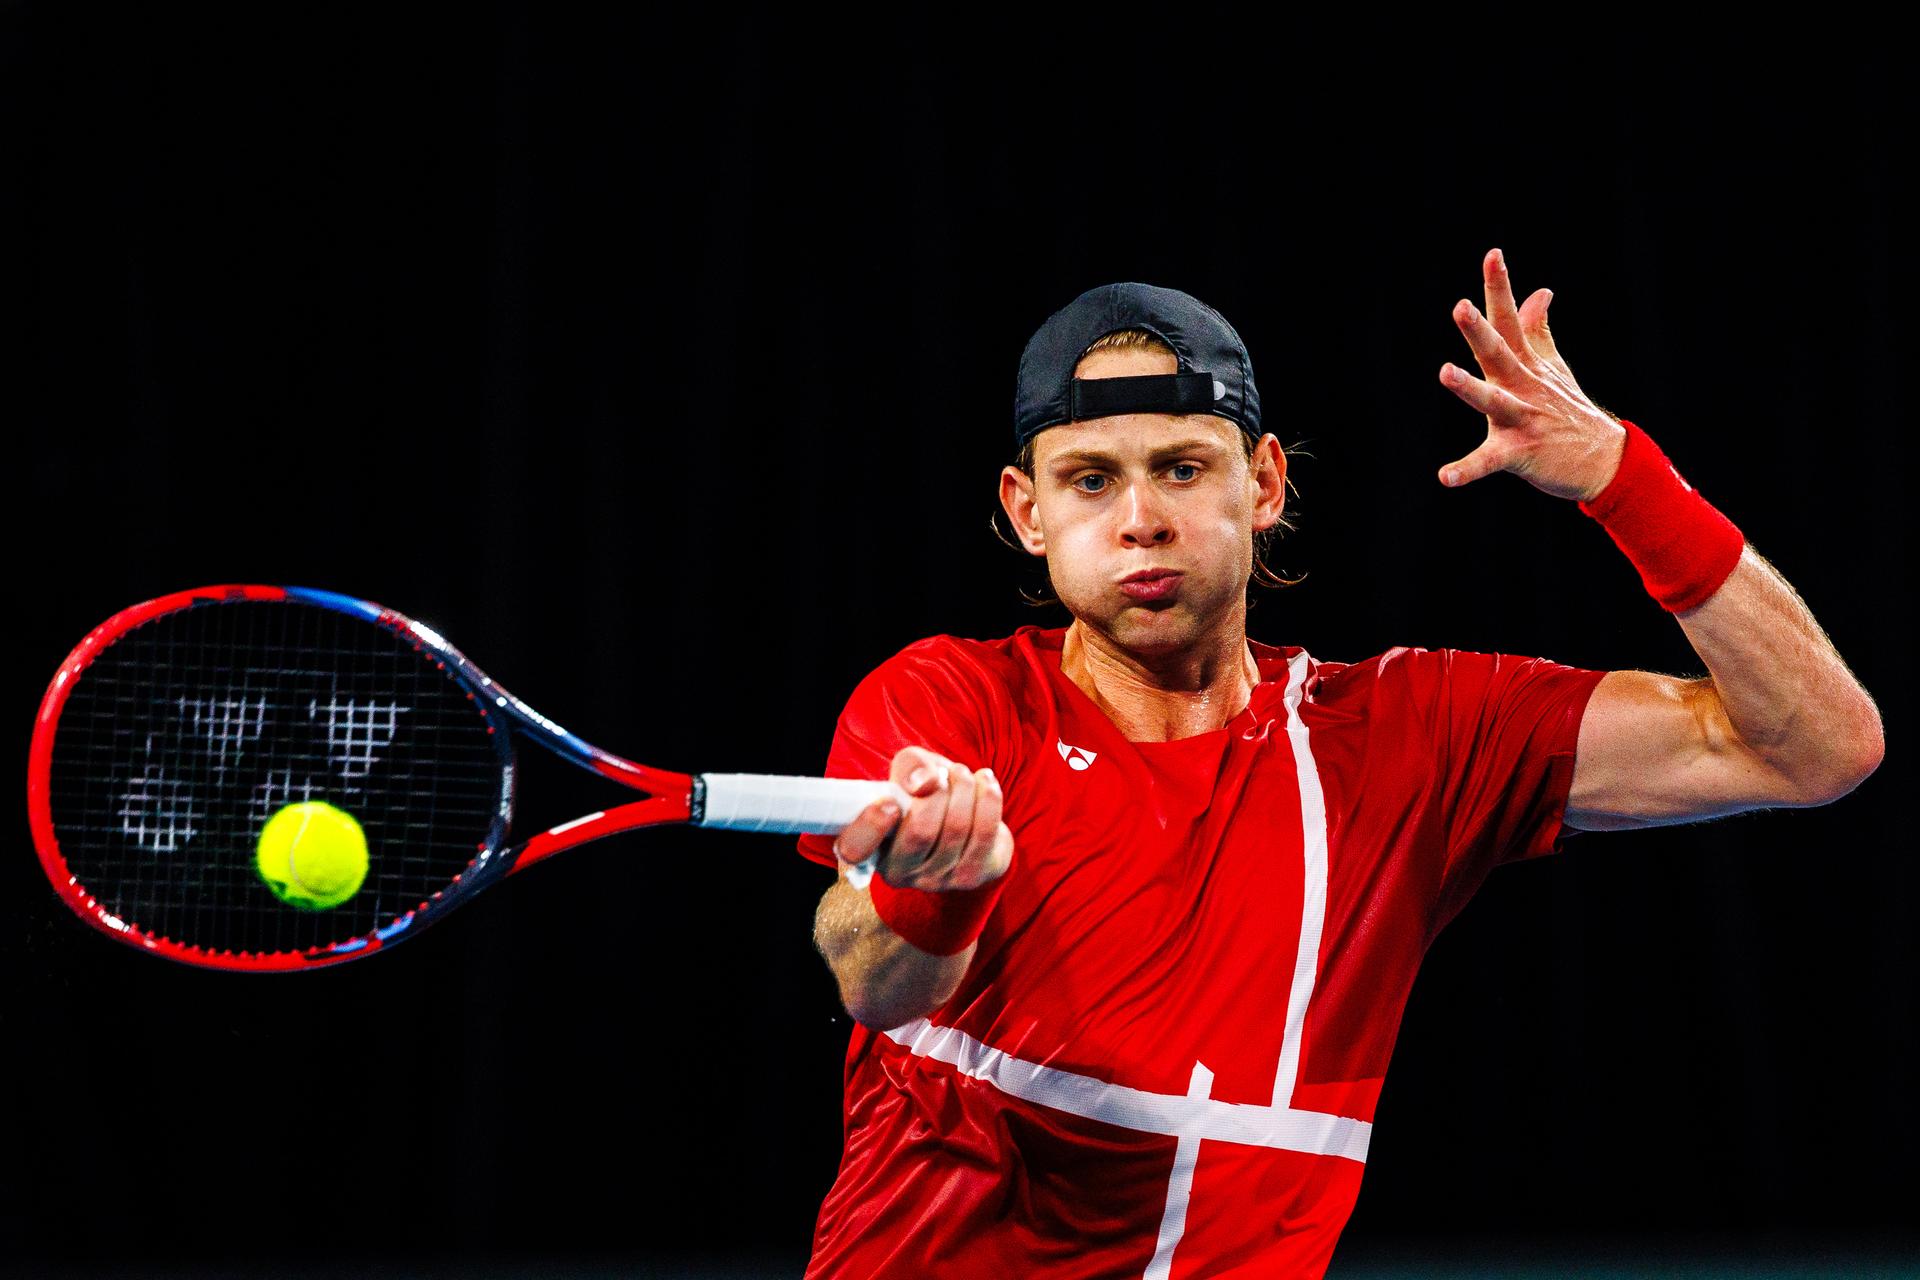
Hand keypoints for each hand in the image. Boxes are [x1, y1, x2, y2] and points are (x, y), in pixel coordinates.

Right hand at [831, 746, 1012, 891]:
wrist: (966, 817)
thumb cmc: (925, 793)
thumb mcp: (910, 771)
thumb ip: (910, 768)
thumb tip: (923, 783)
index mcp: (868, 847)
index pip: (854, 849)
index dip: (870, 826)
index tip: (890, 802)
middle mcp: (897, 871)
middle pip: (919, 832)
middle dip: (938, 792)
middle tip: (944, 774)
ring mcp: (935, 880)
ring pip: (955, 830)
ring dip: (964, 789)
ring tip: (963, 773)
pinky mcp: (969, 877)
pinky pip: (985, 834)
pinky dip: (988, 799)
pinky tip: (985, 782)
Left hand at [1437, 248, 1626, 501]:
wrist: (1603, 459)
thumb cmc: (1568, 409)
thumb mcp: (1552, 366)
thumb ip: (1537, 330)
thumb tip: (1539, 291)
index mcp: (1525, 364)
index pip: (1509, 320)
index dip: (1500, 287)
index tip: (1493, 254)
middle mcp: (1522, 386)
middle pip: (1498, 352)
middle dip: (1479, 330)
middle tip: (1460, 306)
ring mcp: (1522, 418)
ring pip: (1492, 400)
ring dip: (1469, 387)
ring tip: (1444, 372)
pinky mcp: (1520, 452)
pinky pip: (1489, 461)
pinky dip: (1467, 469)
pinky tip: (1445, 476)